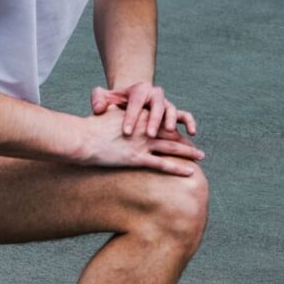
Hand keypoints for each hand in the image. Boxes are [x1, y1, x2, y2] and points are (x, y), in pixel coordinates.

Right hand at [77, 106, 203, 176]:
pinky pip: (163, 164)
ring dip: (189, 152)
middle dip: (185, 140)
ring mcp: (142, 144)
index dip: (173, 128)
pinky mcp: (137, 158)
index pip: (161, 121)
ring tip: (201, 156)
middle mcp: (144, 129)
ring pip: (172, 148)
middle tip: (196, 146)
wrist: (82, 138)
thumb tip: (105, 111)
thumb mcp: (102, 114)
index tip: (181, 133)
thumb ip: (110, 111)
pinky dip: (178, 168)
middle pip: (171, 134)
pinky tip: (190, 172)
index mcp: (138, 117)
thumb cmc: (88, 128)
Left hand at [91, 82, 197, 138]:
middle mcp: (155, 95)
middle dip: (153, 120)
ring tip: (171, 132)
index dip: (131, 117)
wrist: (131, 100)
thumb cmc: (115, 103)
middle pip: (157, 105)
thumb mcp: (105, 99)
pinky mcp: (174, 113)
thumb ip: (98, 99)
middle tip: (149, 135)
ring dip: (172, 121)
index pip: (136, 103)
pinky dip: (190, 123)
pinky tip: (191, 134)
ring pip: (172, 109)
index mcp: (139, 90)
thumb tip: (97, 109)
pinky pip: (185, 116)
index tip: (126, 132)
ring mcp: (165, 104)